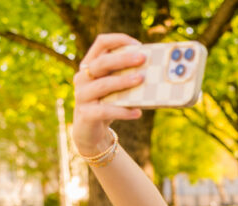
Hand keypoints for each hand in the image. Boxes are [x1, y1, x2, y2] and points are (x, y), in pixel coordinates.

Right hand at [72, 33, 145, 154]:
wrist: (91, 133)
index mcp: (90, 65)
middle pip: (101, 63)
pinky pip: (105, 110)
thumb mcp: (116, 88)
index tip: (138, 45)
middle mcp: (82, 77)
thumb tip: (156, 72)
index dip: (118, 40)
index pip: (101, 43)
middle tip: (142, 58)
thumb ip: (127, 77)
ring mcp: (81, 95)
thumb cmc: (108, 104)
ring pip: (103, 85)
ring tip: (141, 80)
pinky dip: (123, 111)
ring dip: (123, 81)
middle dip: (123, 59)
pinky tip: (137, 113)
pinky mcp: (85, 114)